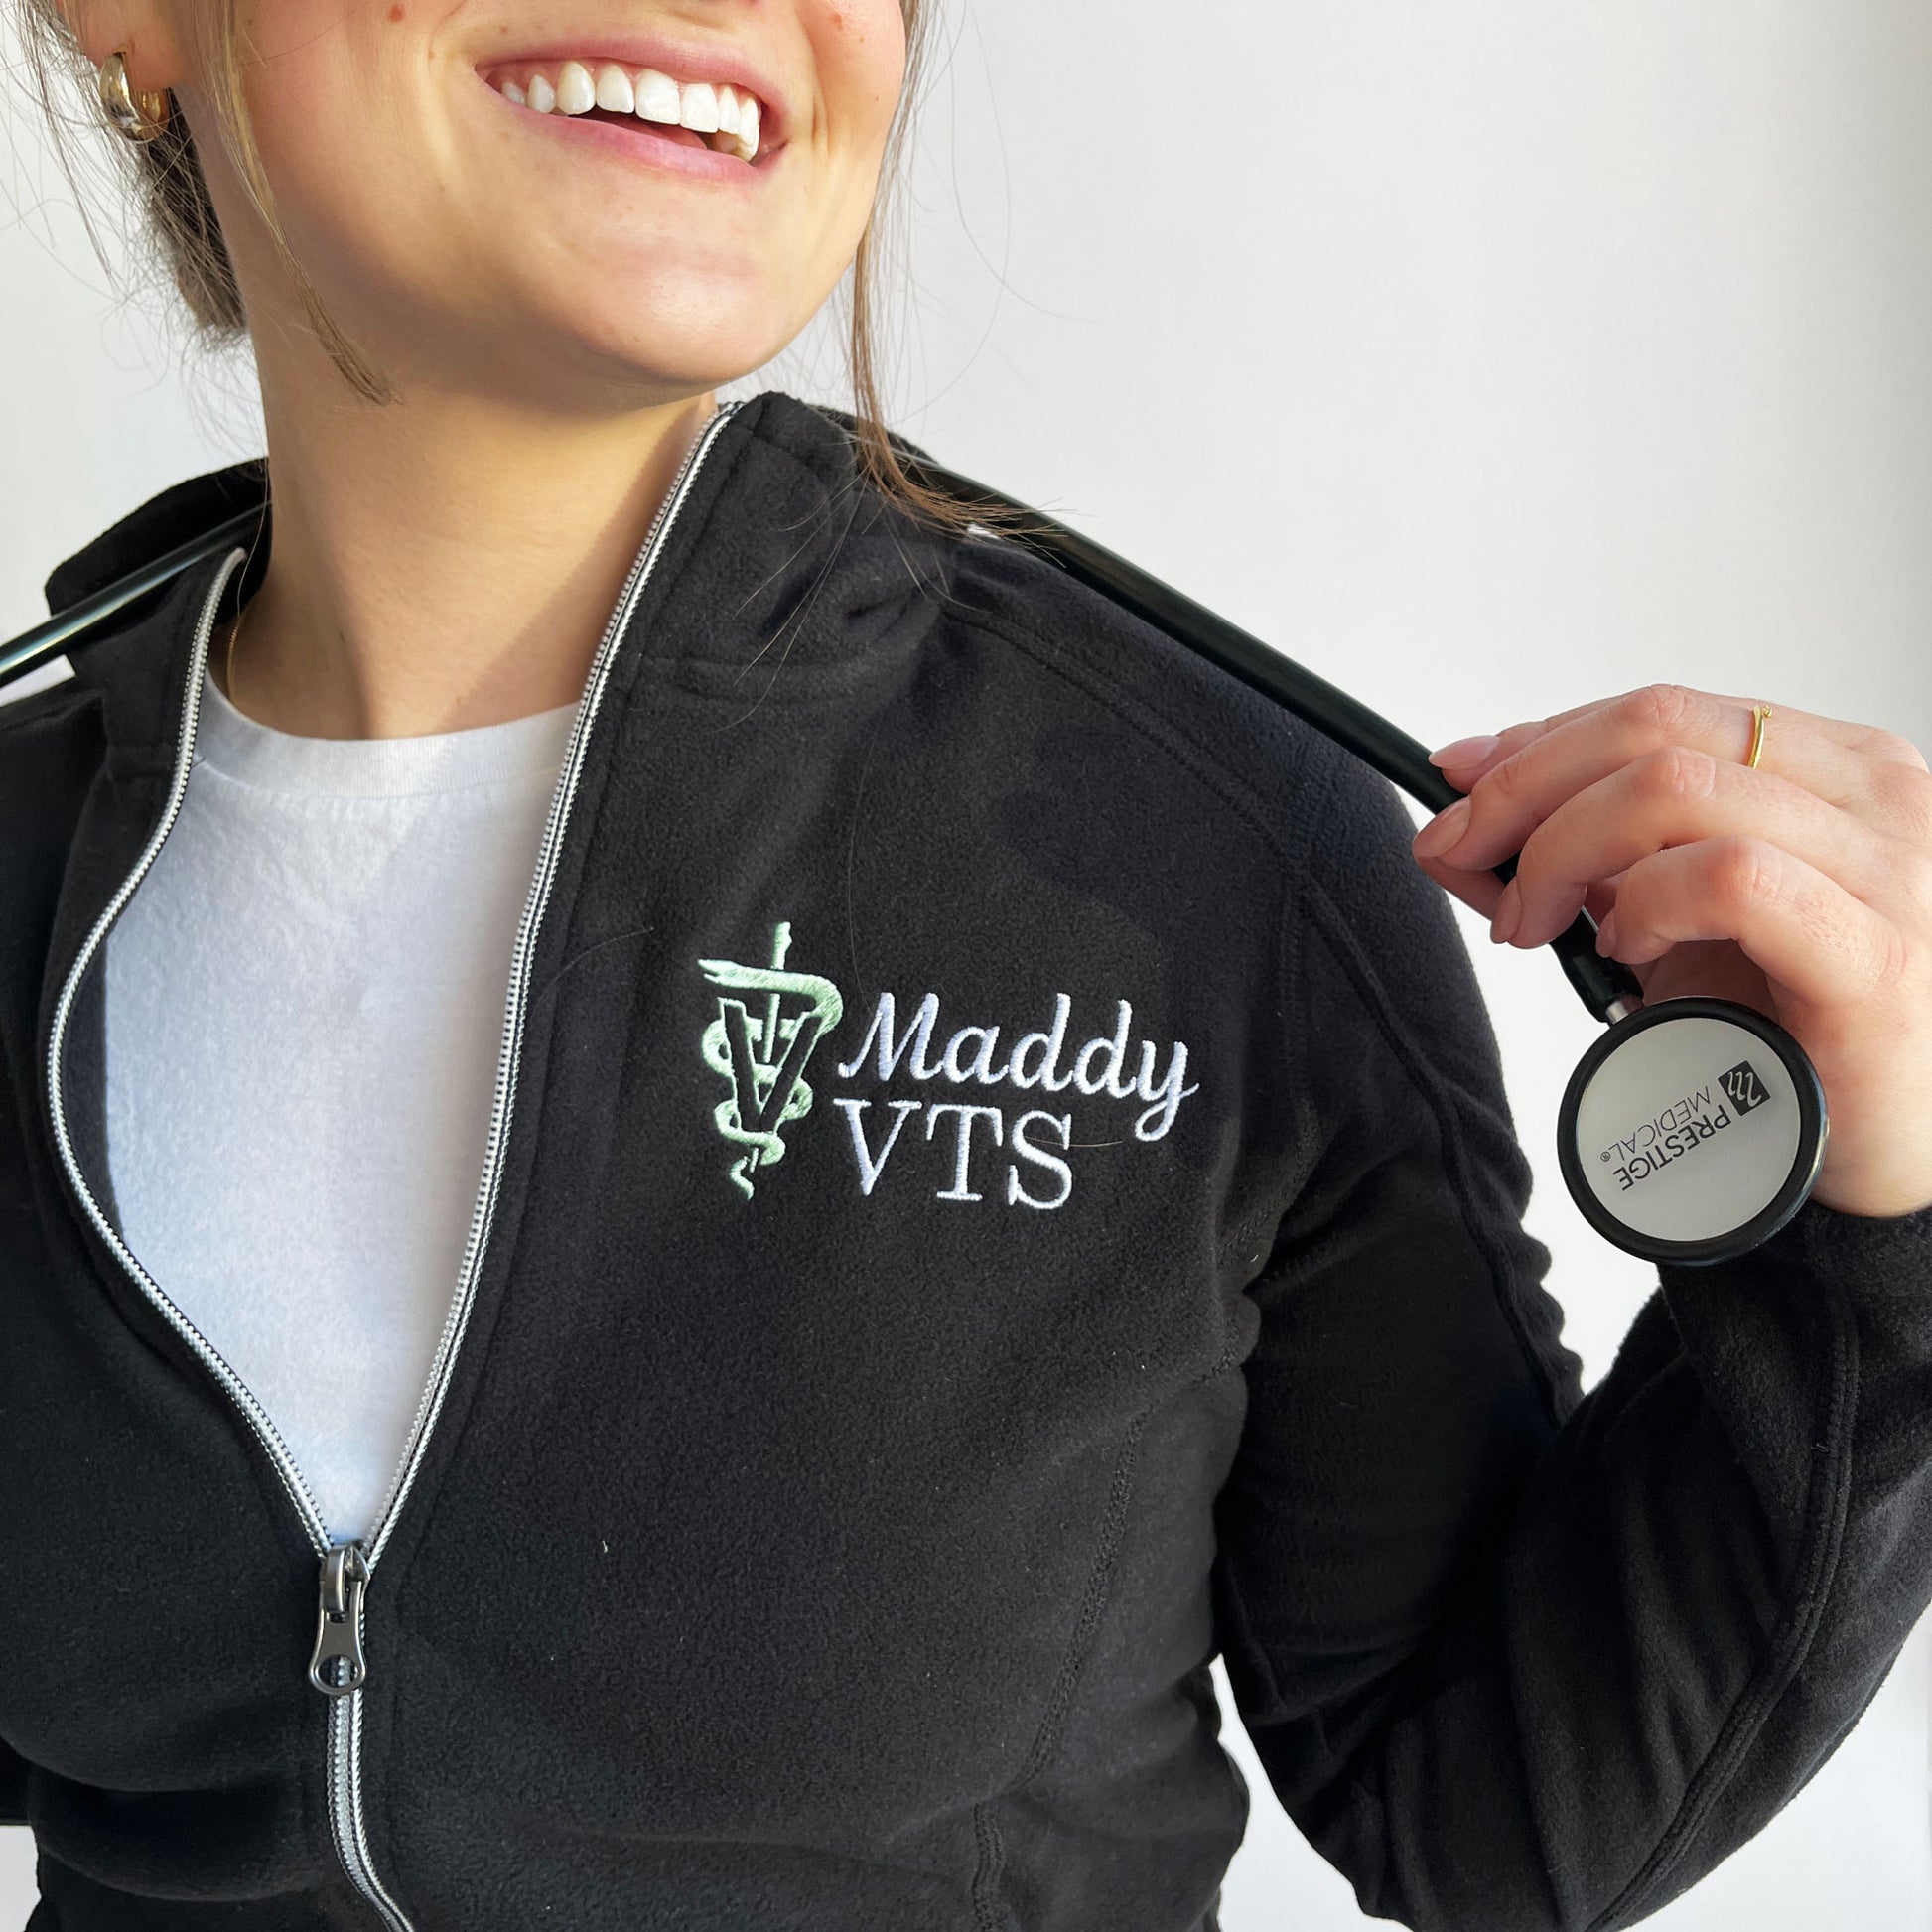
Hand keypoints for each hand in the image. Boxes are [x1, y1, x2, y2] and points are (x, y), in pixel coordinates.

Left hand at [1409, 683, 1931, 1219]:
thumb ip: (1579, 870)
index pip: (1663, 712)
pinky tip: (1626, 947)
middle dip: (1525, 786)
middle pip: (1656, 730)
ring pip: (1676, 788)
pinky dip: (1645, 902)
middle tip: (1463, 852)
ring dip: (1563, 850)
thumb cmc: (1787, 1039)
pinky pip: (1730, 877)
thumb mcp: (1668, 929)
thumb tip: (1457, 831)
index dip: (1543, 739)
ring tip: (1535, 923)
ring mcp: (1890, 870)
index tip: (1457, 779)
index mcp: (1834, 772)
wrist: (1881, 1155)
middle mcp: (1874, 799)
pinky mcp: (1878, 956)